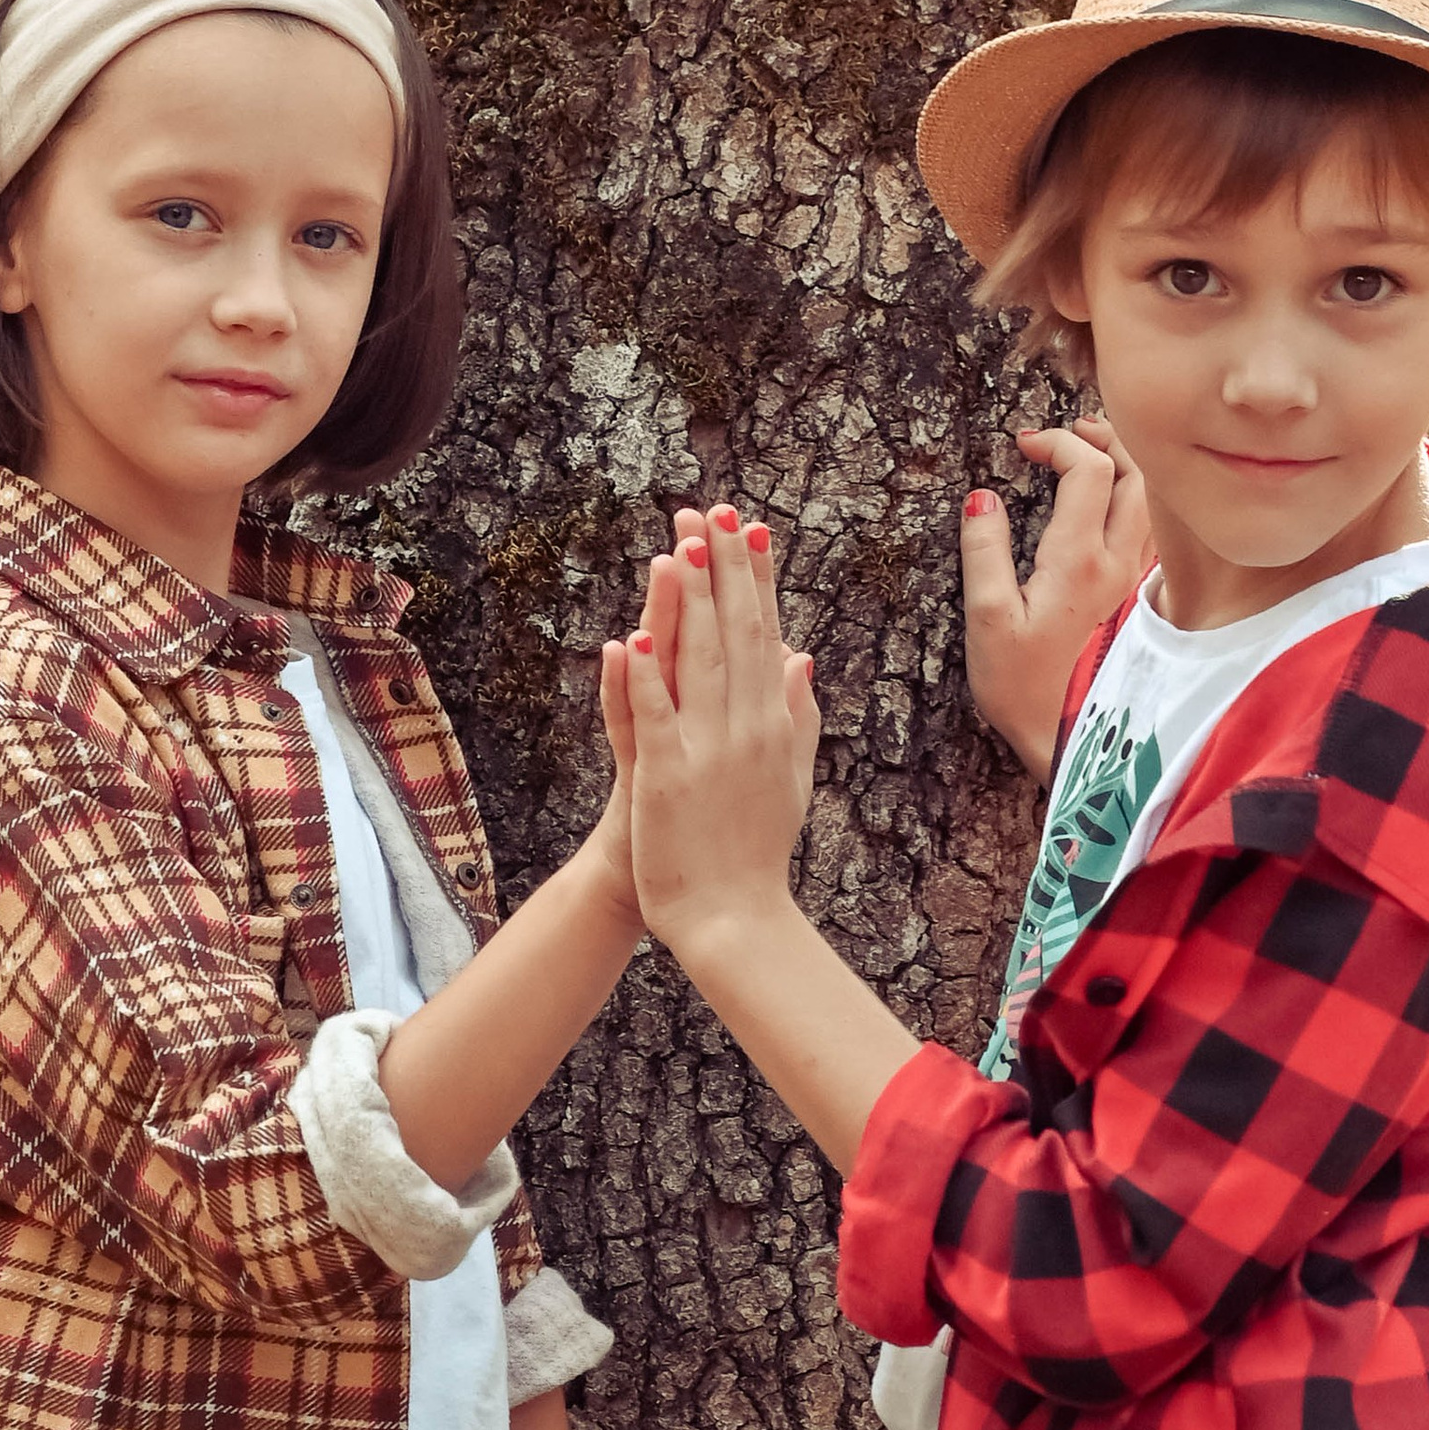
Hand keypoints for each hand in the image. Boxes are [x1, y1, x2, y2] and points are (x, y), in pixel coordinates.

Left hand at [601, 510, 820, 959]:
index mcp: (774, 723)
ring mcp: (707, 750)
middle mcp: (747, 727)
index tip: (748, 527)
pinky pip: (651, 717)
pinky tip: (629, 637)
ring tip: (680, 545)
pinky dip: (640, 678)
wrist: (734, 920)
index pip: (763, 634)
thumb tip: (799, 656)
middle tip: (710, 509)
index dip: (755, 578)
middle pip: (732, 632)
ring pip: (696, 662)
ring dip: (687, 601)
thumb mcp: (790, 777)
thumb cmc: (756, 852)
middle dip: (721, 568)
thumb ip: (796, 715)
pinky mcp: (666, 777)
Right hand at [961, 419, 1151, 776]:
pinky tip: (1110, 503)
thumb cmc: (1024, 689)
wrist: (1071, 742)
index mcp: (1079, 559)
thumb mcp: (985, 621)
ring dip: (1125, 465)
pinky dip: (1134, 499)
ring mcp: (1136, 581)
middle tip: (1068, 431)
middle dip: (1103, 439)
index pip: (1088, 468)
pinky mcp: (1139, 600)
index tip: (1021, 444)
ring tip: (1090, 453)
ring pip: (1151, 500)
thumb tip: (981, 497)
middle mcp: (1118, 563)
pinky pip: (1151, 530)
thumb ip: (983, 552)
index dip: (1057, 441)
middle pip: (1136, 472)